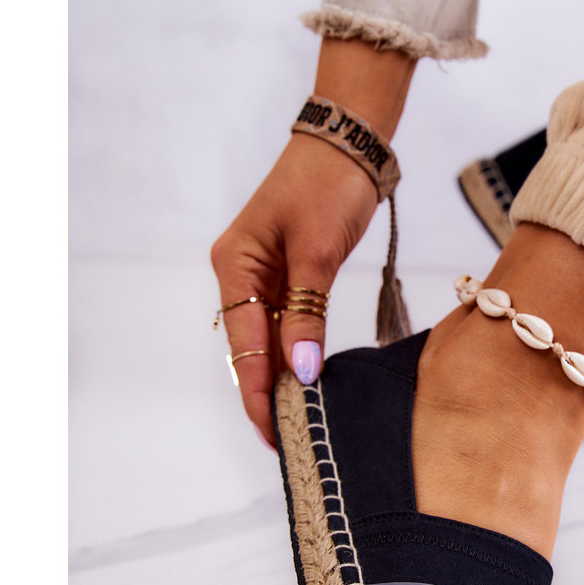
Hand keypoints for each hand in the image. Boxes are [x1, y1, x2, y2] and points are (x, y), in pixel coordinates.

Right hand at [210, 134, 380, 447]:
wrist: (349, 144)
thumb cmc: (328, 185)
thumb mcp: (318, 251)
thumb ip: (307, 314)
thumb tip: (300, 372)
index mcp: (234, 265)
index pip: (244, 345)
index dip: (258, 392)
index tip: (274, 433)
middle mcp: (240, 273)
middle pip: (250, 347)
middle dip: (268, 392)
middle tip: (293, 440)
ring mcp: (262, 274)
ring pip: (269, 339)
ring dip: (284, 375)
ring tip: (302, 418)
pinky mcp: (288, 273)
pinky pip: (286, 323)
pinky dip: (298, 350)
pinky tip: (309, 378)